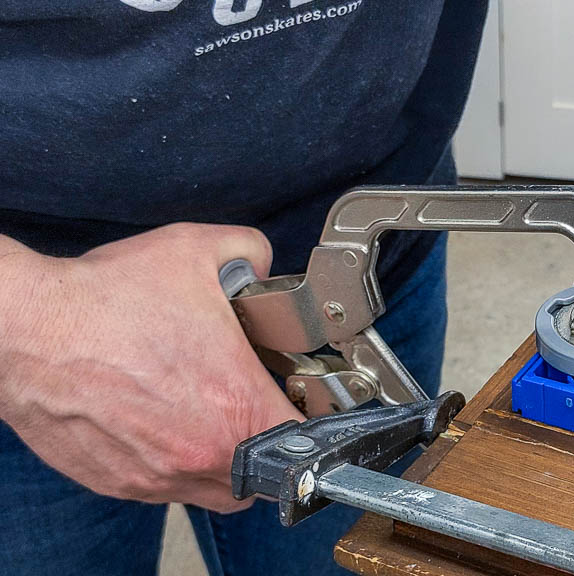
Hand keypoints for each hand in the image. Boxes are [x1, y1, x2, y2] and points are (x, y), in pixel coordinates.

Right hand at [0, 224, 302, 512]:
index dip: (307, 415)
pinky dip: (175, 463)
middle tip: (254, 405)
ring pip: (216, 488)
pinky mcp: (120, 482)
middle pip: (264, 470)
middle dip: (268, 440)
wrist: (25, 329)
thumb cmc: (104, 299)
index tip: (298, 400)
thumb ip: (250, 252)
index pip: (304, 437)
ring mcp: (158, 475)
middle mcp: (201, 453)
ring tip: (209, 414)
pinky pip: (167, 487)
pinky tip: (164, 422)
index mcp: (235, 405)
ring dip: (224, 458)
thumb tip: (262, 261)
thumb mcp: (197, 250)